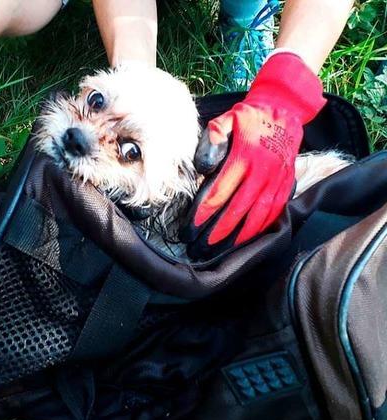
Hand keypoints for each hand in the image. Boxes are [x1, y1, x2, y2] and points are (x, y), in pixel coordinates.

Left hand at [190, 53, 326, 246]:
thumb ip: (212, 139)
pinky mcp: (288, 186)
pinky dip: (259, 230)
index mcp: (244, 156)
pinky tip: (244, 241)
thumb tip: (203, 166)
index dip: (203, 213)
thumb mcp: (226, 119)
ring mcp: (278, 181)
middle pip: (236, 210)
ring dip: (237, 237)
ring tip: (218, 250)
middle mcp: (263, 172)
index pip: (219, 192)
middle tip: (198, 247)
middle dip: (216, 232)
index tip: (189, 229)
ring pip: (257, 216)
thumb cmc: (248, 118)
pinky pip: (274, 213)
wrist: (285, 111)